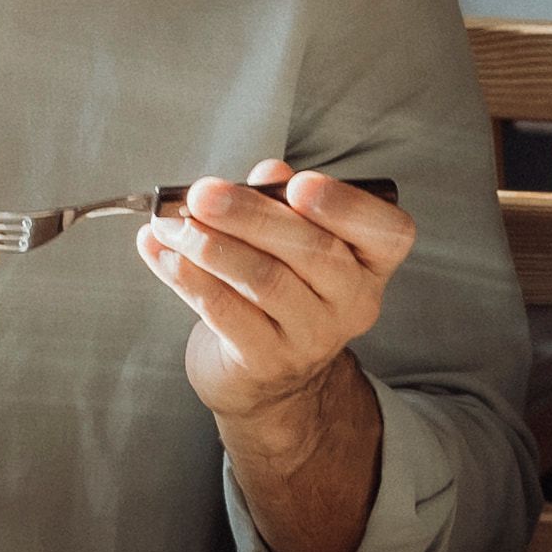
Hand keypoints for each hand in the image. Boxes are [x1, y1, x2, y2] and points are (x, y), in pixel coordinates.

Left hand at [141, 163, 412, 434]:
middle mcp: (353, 301)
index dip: (348, 207)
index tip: (300, 185)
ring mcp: (313, 336)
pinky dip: (188, 278)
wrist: (265, 376)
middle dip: (250, 215)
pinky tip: (163, 254)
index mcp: (371, 261)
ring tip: (171, 223)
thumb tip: (268, 175)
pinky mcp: (267, 361)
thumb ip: (281, 201)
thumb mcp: (288, 238)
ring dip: (209, 245)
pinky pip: (226, 312)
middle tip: (202, 194)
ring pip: (264, 280)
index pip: (388, 232)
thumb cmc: (280, 286)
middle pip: (313, 251)